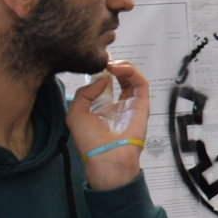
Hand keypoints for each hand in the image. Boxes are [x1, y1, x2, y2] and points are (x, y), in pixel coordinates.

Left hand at [66, 60, 149, 190]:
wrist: (107, 156)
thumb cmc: (91, 142)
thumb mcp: (75, 114)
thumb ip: (84, 94)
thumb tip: (101, 80)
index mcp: (103, 108)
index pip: (105, 84)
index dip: (100, 72)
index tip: (93, 63)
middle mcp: (118, 105)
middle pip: (120, 78)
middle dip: (112, 66)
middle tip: (103, 61)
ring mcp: (131, 104)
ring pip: (132, 78)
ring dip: (122, 66)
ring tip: (110, 64)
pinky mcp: (142, 104)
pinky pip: (141, 83)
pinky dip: (131, 72)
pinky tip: (117, 69)